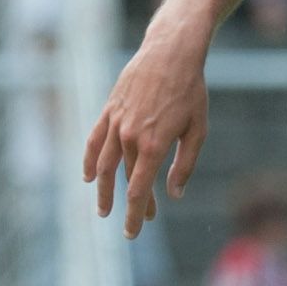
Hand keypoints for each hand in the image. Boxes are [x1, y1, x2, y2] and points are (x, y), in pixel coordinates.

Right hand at [82, 26, 211, 237]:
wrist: (170, 53)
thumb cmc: (191, 92)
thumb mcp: (198, 130)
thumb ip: (185, 165)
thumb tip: (174, 194)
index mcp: (154, 145)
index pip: (139, 190)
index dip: (135, 213)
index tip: (133, 232)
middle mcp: (130, 137)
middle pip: (126, 180)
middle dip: (131, 204)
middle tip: (133, 225)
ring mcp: (116, 123)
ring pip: (105, 164)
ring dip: (103, 190)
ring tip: (103, 210)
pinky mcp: (109, 110)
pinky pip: (94, 140)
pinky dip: (90, 159)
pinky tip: (88, 176)